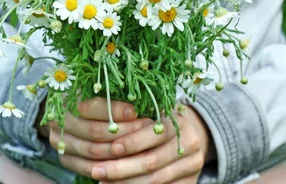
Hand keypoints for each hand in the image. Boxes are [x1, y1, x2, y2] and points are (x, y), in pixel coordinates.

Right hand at [44, 97, 153, 176]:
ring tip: (142, 145)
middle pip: (94, 131)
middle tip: (145, 130)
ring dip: (120, 150)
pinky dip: (110, 166)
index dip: (113, 110)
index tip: (134, 111)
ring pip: (93, 151)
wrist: (66, 110)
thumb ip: (111, 93)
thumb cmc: (89, 94)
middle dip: (123, 132)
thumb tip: (138, 101)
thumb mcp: (96, 87)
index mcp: (65, 98)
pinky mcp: (65, 158)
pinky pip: (89, 168)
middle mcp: (58, 121)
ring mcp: (59, 142)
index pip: (88, 106)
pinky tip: (128, 160)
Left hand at [90, 106, 214, 183]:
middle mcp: (191, 141)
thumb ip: (129, 114)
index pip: (155, 132)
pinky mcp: (191, 181)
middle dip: (121, 168)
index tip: (110, 148)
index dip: (132, 142)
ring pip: (155, 179)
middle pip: (152, 160)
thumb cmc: (160, 118)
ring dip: (125, 182)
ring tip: (102, 181)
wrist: (191, 132)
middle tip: (97, 171)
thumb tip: (92, 116)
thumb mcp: (150, 109)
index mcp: (180, 118)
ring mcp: (193, 164)